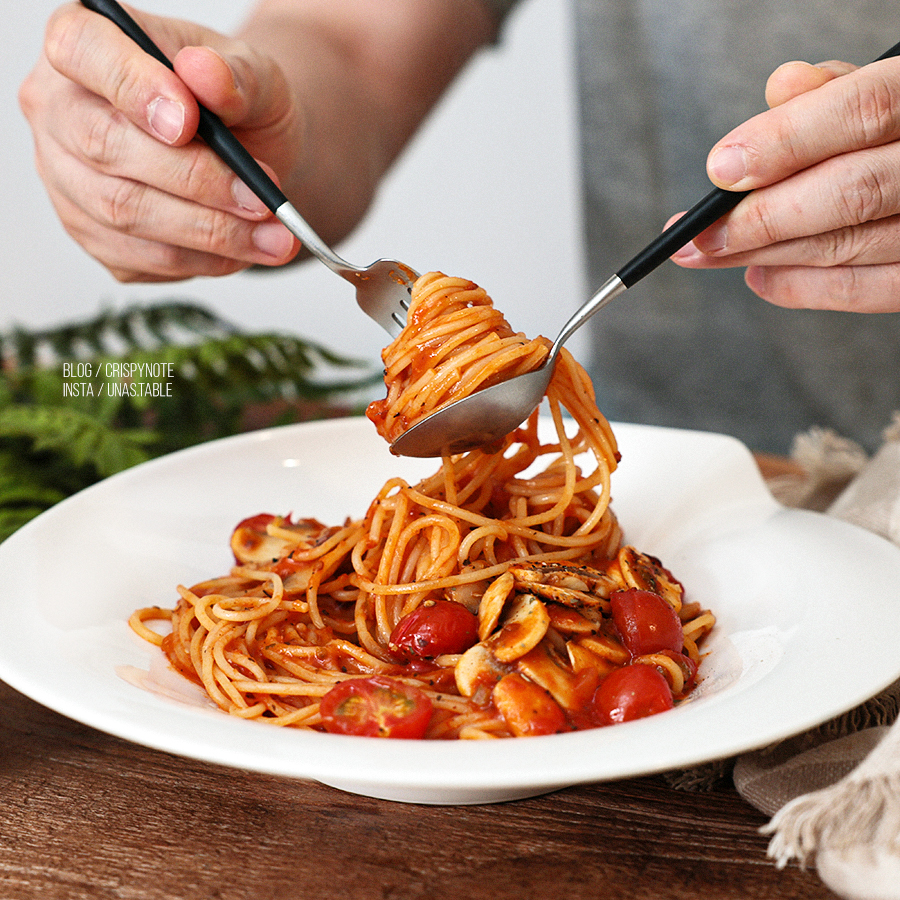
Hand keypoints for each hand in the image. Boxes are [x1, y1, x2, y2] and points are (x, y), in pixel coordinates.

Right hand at [19, 3, 301, 281]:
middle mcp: (59, 110)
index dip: (133, 87)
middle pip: (104, 146)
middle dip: (195, 181)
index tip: (190, 122)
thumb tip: (207, 75)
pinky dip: (205, 260)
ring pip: (124, 213)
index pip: (80, 49)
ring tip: (276, 237)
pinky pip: (143, 258)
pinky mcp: (95, 237)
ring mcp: (68, 179)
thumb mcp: (254, 72)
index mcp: (82, 40)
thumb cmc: (237, 103)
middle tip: (261, 200)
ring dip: (211, 234)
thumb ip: (235, 73)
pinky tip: (247, 250)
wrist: (252, 154)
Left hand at [670, 56, 899, 311]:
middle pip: (850, 192)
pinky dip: (804, 288)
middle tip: (699, 235)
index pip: (863, 112)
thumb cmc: (898, 127)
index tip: (720, 169)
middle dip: (760, 218)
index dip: (784, 141)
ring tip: (710, 254)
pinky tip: (758, 276)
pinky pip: (866, 290)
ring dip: (766, 255)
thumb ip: (832, 92)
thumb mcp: (882, 86)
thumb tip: (781, 89)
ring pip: (848, 246)